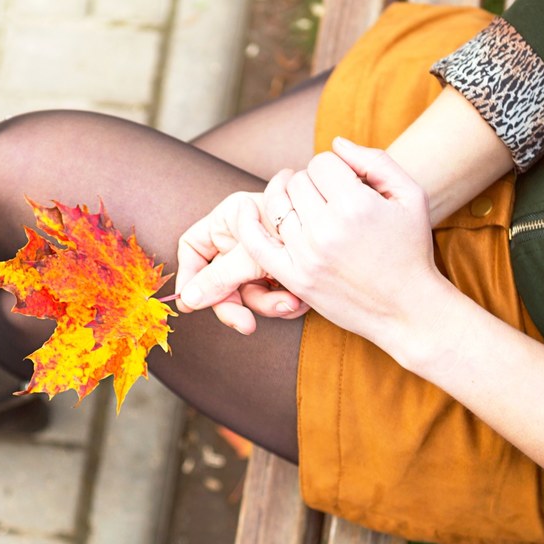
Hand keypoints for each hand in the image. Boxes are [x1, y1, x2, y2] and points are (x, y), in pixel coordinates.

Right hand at [174, 190, 308, 333]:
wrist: (357, 234)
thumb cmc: (302, 229)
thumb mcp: (256, 254)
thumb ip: (221, 277)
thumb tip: (186, 301)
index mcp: (230, 219)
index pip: (193, 248)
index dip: (189, 276)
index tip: (191, 304)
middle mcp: (244, 236)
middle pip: (219, 279)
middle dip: (236, 303)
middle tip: (246, 325)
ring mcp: (265, 256)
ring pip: (248, 292)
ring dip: (269, 304)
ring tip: (291, 303)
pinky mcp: (285, 271)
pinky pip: (273, 294)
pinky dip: (286, 301)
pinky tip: (302, 300)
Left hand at [183, 138, 449, 350]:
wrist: (408, 310)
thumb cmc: (411, 249)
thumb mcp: (411, 196)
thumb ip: (376, 161)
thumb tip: (336, 142)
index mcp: (356, 205)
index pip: (322, 162)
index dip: (334, 167)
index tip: (346, 183)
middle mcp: (326, 229)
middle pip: (298, 181)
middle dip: (313, 183)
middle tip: (329, 197)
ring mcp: (307, 255)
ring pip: (278, 205)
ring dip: (288, 198)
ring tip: (302, 201)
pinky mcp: (294, 277)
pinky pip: (255, 242)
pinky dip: (245, 221)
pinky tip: (243, 206)